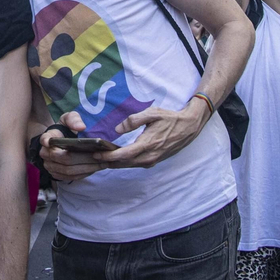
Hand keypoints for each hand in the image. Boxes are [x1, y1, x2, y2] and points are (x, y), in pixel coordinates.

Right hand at [38, 112, 111, 182]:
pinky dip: (83, 174)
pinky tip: (94, 169)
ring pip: (68, 171)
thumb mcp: (69, 119)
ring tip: (101, 164)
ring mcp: (50, 166)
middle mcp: (46, 154)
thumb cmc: (65, 130)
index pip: (44, 139)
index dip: (46, 141)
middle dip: (83, 159)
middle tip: (99, 157)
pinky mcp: (57, 175)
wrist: (61, 142)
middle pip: (64, 159)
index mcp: (49, 138)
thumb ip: (73, 119)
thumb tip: (81, 127)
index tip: (48, 141)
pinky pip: (71, 177)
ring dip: (86, 169)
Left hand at [95, 97, 211, 170]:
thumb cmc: (170, 118)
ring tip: (99, 159)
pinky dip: (123, 162)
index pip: (124, 155)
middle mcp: (149, 157)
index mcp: (148, 145)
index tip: (96, 153)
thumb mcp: (152, 113)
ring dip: (114, 163)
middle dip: (107, 162)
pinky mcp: (154, 161)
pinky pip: (135, 164)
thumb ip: (133, 120)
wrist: (189, 127)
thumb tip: (117, 129)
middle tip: (91, 158)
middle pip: (123, 164)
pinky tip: (115, 158)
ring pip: (129, 165)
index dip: (109, 156)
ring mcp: (152, 160)